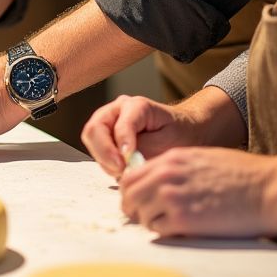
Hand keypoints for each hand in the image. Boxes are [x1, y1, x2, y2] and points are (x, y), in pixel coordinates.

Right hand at [81, 94, 205, 178]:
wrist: (185, 131)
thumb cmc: (180, 135)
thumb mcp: (169, 143)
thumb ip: (145, 150)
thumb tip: (124, 161)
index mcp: (136, 106)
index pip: (120, 124)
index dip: (120, 145)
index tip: (125, 164)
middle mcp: (118, 109)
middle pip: (95, 128)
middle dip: (104, 152)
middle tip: (120, 170)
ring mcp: (110, 119)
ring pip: (92, 138)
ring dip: (104, 158)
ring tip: (123, 171)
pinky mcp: (107, 132)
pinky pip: (96, 147)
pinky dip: (105, 161)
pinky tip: (122, 168)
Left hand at [120, 148, 276, 238]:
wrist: (267, 188)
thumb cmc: (242, 174)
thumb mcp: (201, 158)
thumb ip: (176, 168)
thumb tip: (160, 182)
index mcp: (170, 160)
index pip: (132, 175)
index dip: (131, 190)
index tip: (137, 201)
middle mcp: (166, 175)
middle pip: (130, 194)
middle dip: (133, 208)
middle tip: (143, 218)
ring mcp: (173, 197)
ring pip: (141, 213)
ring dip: (148, 221)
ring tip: (164, 225)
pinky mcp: (184, 220)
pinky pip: (158, 230)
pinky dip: (162, 233)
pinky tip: (177, 231)